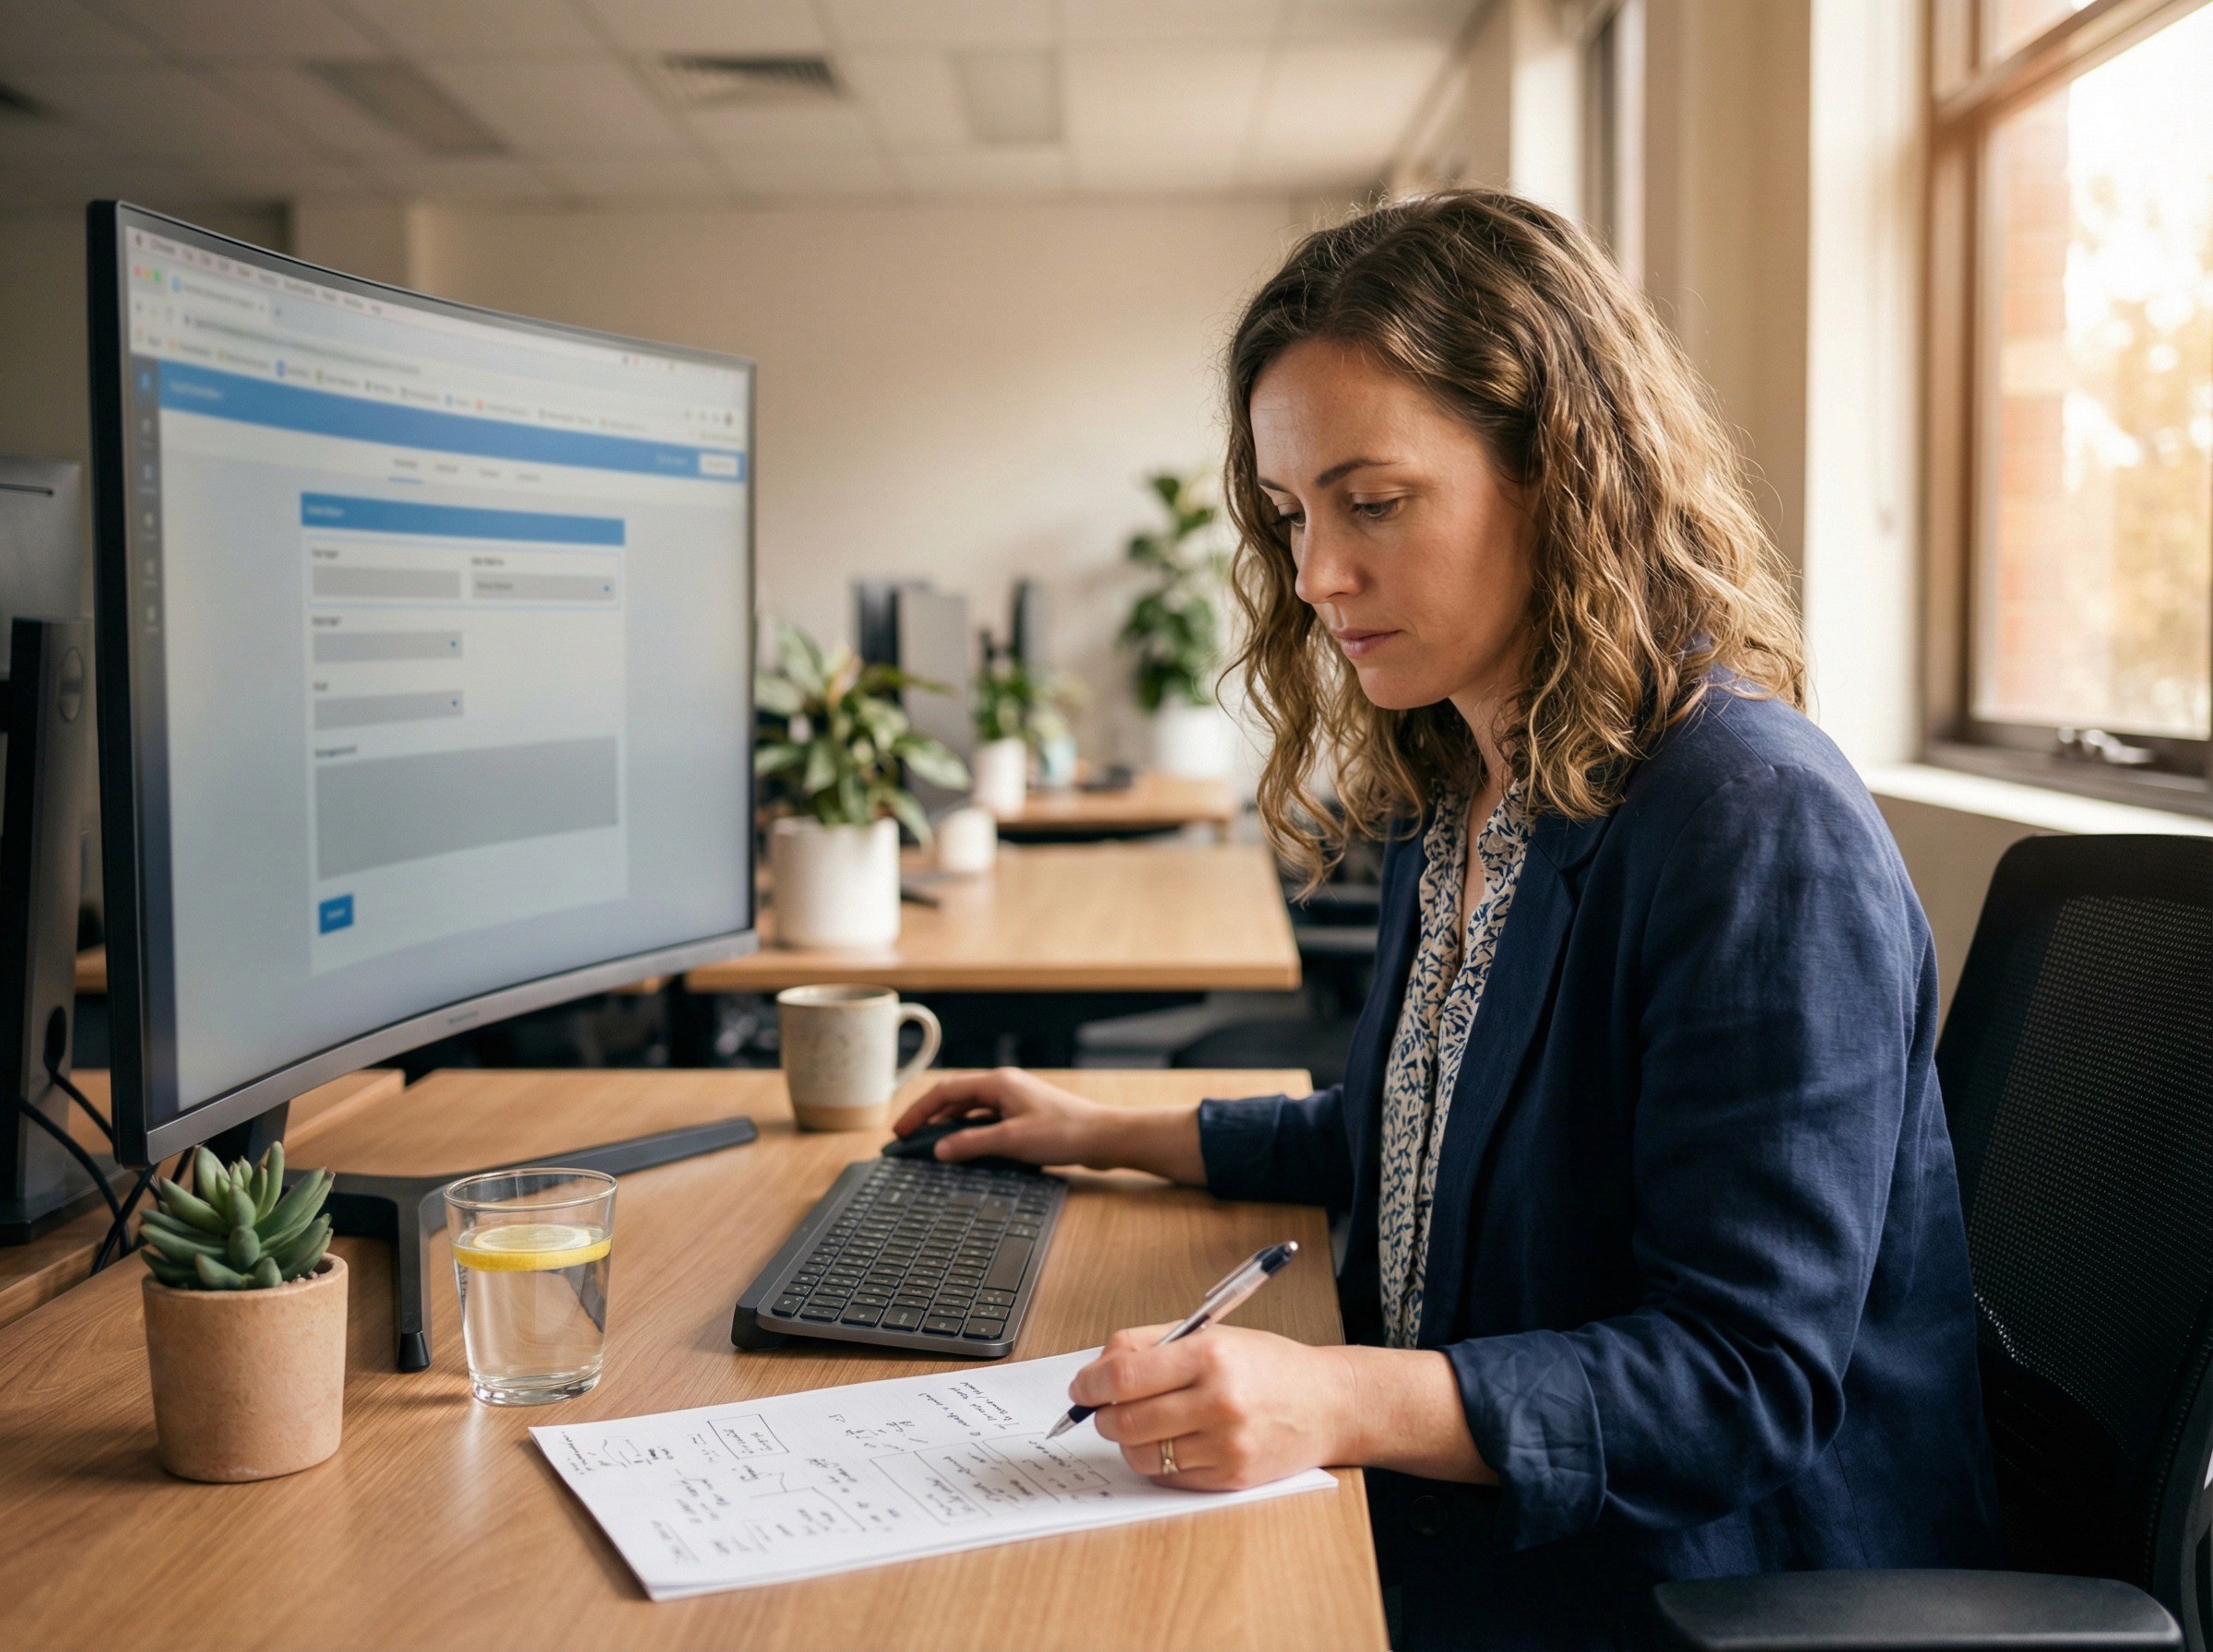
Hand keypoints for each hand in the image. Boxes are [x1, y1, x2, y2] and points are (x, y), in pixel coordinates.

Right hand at [891, 1068, 1115, 1167]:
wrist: (1104, 1138)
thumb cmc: (1064, 1133)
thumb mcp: (1011, 1141)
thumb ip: (972, 1143)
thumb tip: (939, 1149)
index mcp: (998, 1083)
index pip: (945, 1091)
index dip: (919, 1111)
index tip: (900, 1131)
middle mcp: (1004, 1087)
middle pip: (956, 1099)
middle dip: (930, 1119)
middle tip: (909, 1141)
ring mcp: (1015, 1101)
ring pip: (972, 1112)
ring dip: (951, 1128)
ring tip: (931, 1149)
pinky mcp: (1025, 1117)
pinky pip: (988, 1122)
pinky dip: (972, 1134)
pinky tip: (966, 1152)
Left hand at [1070, 1323, 1357, 1491]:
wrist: (1328, 1404)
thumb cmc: (1268, 1366)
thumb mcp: (1213, 1335)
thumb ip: (1151, 1344)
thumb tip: (1097, 1369)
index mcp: (1210, 1355)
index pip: (1126, 1375)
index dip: (1091, 1384)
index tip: (1081, 1388)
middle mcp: (1219, 1401)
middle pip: (1126, 1420)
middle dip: (1103, 1416)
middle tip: (1104, 1409)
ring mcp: (1225, 1445)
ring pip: (1142, 1454)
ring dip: (1129, 1442)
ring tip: (1143, 1425)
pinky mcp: (1231, 1477)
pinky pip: (1169, 1477)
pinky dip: (1159, 1462)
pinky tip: (1172, 1442)